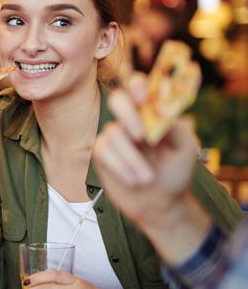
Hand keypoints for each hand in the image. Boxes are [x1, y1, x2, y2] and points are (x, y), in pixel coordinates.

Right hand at [93, 74, 198, 227]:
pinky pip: (103, 151)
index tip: (145, 98)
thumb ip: (174, 126)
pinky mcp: (102, 155)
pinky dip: (120, 167)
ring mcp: (115, 136)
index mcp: (151, 113)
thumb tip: (160, 109)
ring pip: (113, 133)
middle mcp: (131, 120)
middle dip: (127, 114)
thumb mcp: (185, 148)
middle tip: (141, 136)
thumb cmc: (176, 172)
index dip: (138, 85)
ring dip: (131, 159)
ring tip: (147, 179)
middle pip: (118, 99)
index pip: (139, 86)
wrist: (161, 203)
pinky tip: (133, 181)